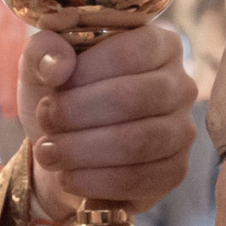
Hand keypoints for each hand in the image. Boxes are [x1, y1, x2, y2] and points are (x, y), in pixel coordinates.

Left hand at [20, 24, 197, 217]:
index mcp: (159, 45)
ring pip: (136, 142)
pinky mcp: (174, 171)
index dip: (84, 72)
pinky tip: (67, 176)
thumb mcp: (43, 65)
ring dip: (81, 150)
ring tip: (48, 152)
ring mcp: (183, 131)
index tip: (51, 88)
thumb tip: (59, 66)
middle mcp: (180, 85)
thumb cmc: (62, 97)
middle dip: (77, 113)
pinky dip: (93, 181)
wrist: (67, 149)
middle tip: (45, 122)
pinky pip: (138, 178)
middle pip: (134, 98)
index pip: (128, 53)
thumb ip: (43, 51)